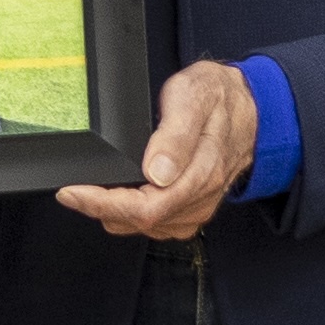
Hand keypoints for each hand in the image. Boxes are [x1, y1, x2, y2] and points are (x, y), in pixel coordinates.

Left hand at [56, 60, 262, 241]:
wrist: (252, 107)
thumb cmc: (220, 98)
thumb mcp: (195, 97)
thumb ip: (177, 134)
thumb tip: (157, 172)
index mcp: (201, 173)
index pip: (145, 207)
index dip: (103, 204)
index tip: (73, 193)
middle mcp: (200, 198)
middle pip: (140, 222)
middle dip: (100, 208)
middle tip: (73, 189)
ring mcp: (197, 208)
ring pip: (145, 227)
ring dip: (114, 212)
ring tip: (93, 190)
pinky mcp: (193, 211)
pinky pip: (156, 226)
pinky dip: (132, 215)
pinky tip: (122, 196)